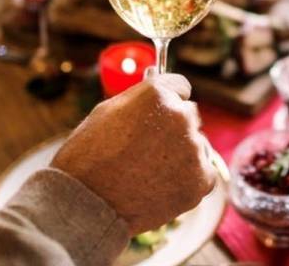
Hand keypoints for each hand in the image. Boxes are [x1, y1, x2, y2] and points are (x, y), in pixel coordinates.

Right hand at [50, 74, 215, 233]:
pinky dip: (187, 180)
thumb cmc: (88, 157)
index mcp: (158, 94)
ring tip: (149, 172)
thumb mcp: (108, 112)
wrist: (85, 204)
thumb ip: (140, 99)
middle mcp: (181, 116)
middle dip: (174, 128)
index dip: (170, 100)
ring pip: (197, 145)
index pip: (180, 86)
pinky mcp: (201, 180)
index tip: (162, 112)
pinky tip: (161, 186)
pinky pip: (203, 173)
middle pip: (189, 116)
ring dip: (181, 155)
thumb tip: (158, 84)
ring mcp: (194, 148)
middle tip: (149, 149)